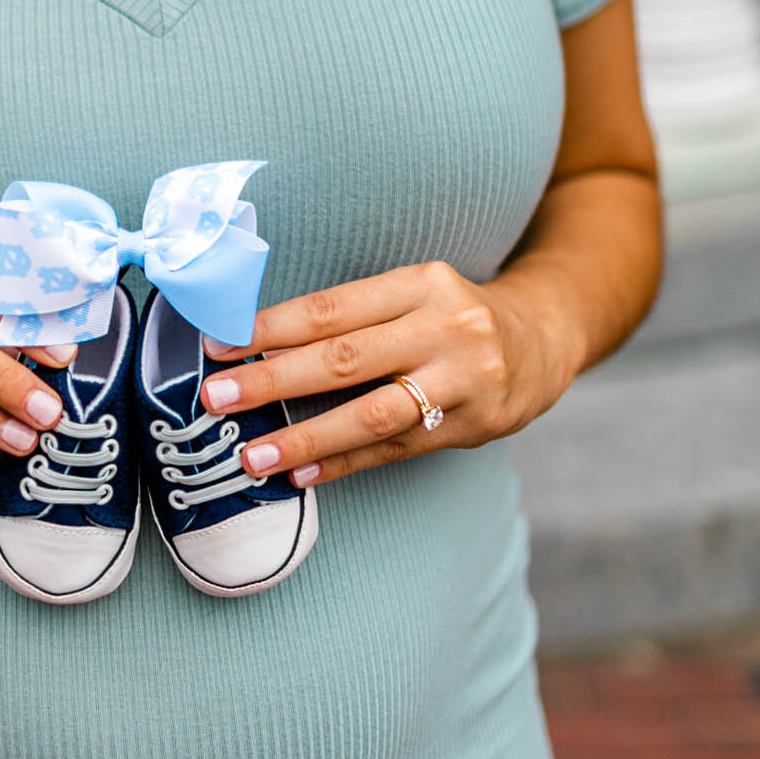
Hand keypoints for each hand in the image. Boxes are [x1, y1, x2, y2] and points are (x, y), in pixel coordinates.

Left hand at [198, 261, 584, 487]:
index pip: (332, 308)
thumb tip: (257, 347)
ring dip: (306, 437)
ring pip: (372, 412)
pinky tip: (302, 475)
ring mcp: (464, 380)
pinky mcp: (475, 425)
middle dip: (272, 381)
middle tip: (215, 398)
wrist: (544, 341)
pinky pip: (397, 449)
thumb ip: (352, 317)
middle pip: (345, 358)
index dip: (269, 329)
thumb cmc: (452, 315)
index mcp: (422, 283)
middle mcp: (447, 327)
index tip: (217, 345)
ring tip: (253, 455)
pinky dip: (346, 463)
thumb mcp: (413, 293)